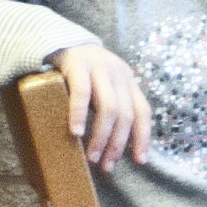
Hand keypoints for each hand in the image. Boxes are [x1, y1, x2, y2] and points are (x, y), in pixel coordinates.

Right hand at [50, 43, 150, 171]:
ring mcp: (100, 68)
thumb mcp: (105, 87)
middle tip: (107, 166)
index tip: (140, 160)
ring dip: (102, 136)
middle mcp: (119, 74)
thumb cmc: (84, 73)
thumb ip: (112, 107)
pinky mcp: (78, 65)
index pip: (143, 112)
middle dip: (118, 144)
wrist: (62, 40)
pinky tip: (76, 132)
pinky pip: (82, 93)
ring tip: (92, 157)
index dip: (144, 137)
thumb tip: (112, 146)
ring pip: (109, 107)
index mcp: (129, 81)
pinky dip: (79, 115)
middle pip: (126, 114)